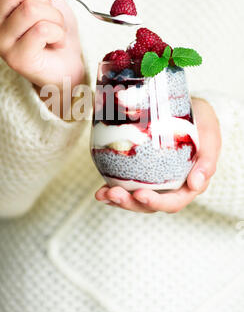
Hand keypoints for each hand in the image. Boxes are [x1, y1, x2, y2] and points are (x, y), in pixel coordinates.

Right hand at [0, 0, 84, 91]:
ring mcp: (0, 42)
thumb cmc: (54, 28)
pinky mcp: (16, 59)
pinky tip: (55, 42)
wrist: (68, 62)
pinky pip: (42, 30)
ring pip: (31, 9)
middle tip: (51, 13)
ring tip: (55, 29)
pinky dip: (58, 32)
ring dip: (55, 17)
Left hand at [95, 98, 220, 213]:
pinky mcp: (141, 173)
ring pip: (135, 198)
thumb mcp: (210, 135)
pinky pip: (127, 185)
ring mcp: (154, 182)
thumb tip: (196, 185)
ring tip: (102, 194)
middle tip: (113, 193)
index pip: (173, 202)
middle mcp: (171, 187)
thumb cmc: (202, 122)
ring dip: (118, 199)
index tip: (140, 194)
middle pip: (149, 204)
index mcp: (189, 185)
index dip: (156, 202)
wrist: (189, 107)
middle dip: (129, 203)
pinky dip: (113, 188)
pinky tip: (100, 190)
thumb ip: (207, 159)